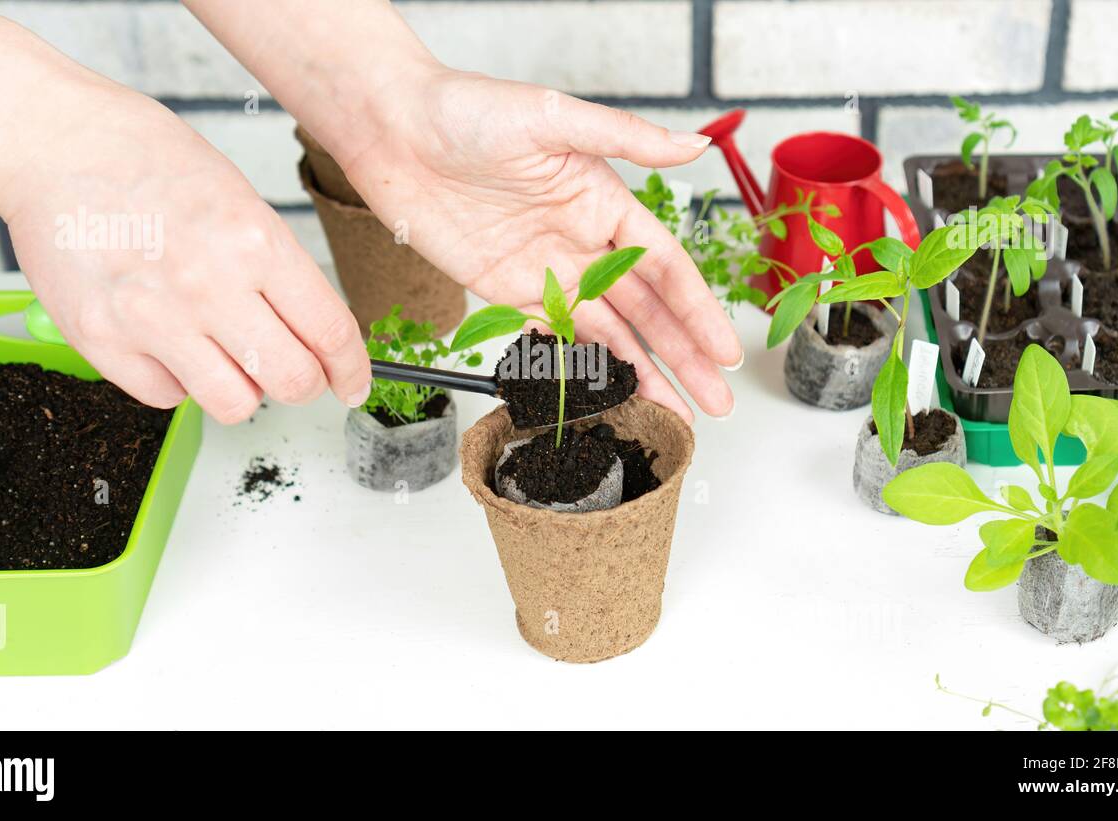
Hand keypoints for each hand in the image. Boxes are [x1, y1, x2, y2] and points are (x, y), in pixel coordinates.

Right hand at [0, 89, 370, 423]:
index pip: (330, 332)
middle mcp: (209, 285)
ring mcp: (152, 318)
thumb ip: (277, 270)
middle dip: (304, 384)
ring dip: (241, 389)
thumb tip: (312, 337)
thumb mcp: (240, 199)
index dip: (352, 370)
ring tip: (225, 356)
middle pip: (292, 380)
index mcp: (255, 241)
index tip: (352, 383)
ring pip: (234, 404)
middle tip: (293, 372)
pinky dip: (178, 381)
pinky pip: (167, 397)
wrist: (53, 142)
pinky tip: (169, 342)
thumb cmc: (147, 160)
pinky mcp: (101, 340)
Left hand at [316, 67, 741, 420]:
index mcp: (604, 201)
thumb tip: (695, 146)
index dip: (698, 312)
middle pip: (646, 312)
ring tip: (672, 417)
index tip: (724, 351)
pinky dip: (581, 370)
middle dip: (683, 358)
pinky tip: (607, 397)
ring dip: (640, 375)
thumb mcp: (555, 117)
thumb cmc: (469, 110)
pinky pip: (552, 340)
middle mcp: (582, 242)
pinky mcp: (503, 292)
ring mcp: (545, 272)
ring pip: (605, 335)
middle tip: (715, 403)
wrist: (393, 131)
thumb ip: (627, 139)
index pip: (665, 267)